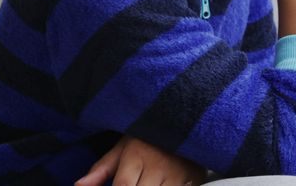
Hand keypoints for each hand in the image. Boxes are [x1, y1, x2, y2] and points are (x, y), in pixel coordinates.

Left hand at [75, 135, 206, 185]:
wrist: (185, 117)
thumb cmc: (148, 136)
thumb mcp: (122, 147)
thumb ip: (101, 170)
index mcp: (136, 156)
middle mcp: (158, 166)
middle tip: (135, 182)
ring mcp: (178, 174)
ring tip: (146, 182)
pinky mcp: (195, 180)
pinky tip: (162, 185)